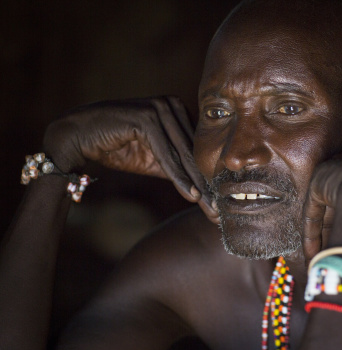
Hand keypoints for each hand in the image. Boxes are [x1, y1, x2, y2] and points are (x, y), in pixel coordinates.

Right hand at [43, 96, 218, 222]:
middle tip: (220, 210)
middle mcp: (172, 105)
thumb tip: (205, 189)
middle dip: (208, 183)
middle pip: (194, 151)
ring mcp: (159, 108)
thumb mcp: (155, 159)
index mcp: (178, 110)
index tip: (220, 202)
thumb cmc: (118, 147)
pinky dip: (179, 177)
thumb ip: (179, 167)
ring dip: (198, 183)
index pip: (198, 147)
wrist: (79, 137)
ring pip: (183, 154)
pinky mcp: (145, 117)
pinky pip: (166, 154)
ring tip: (210, 207)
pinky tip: (191, 194)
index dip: (209, 176)